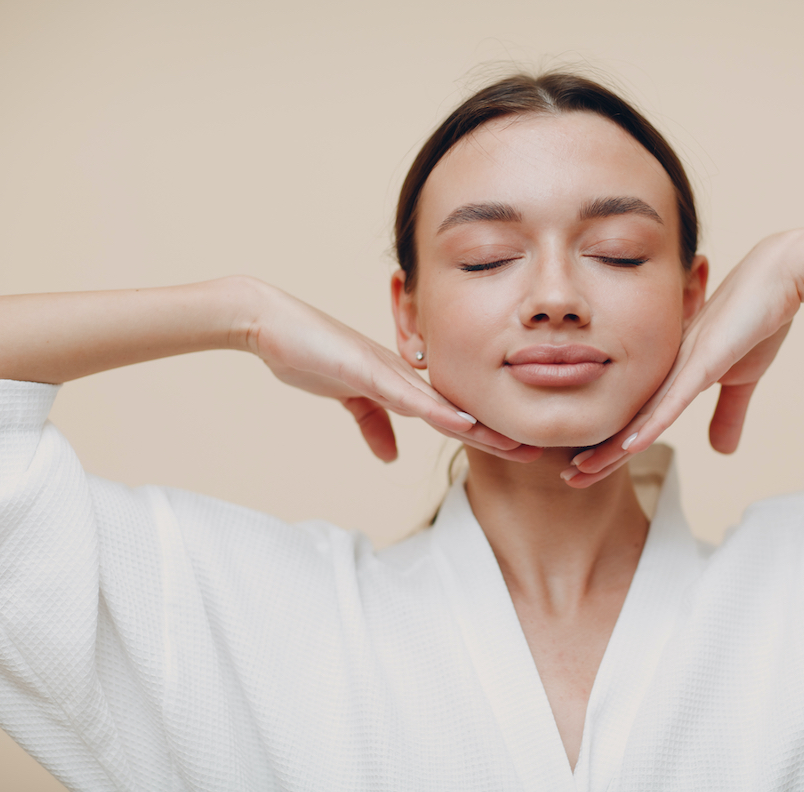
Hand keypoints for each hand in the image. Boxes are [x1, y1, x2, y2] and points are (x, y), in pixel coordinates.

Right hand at [243, 282, 541, 462]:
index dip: (483, 432)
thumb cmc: (309, 353)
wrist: (269, 323)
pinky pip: (407, 396)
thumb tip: (391, 456)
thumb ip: (372, 424)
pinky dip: (438, 412)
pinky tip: (464, 425)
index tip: (515, 449)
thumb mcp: (347, 398)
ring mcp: (388, 370)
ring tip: (515, 444)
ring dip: (479, 428)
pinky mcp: (366, 370)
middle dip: (495, 432)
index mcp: (401, 382)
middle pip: (458, 409)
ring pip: (443, 405)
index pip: (450, 412)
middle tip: (535, 451)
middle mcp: (404, 374)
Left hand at [563, 233, 802, 486]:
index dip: (613, 446)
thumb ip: (728, 414)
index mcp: (673, 374)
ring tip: (582, 470)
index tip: (587, 469)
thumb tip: (721, 451)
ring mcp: (682, 365)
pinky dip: (651, 425)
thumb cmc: (757, 321)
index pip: (638, 418)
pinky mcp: (703, 361)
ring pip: (641, 415)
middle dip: (599, 452)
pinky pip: (673, 400)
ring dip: (612, 447)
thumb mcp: (743, 379)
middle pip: (628, 420)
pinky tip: (628, 447)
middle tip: (569, 477)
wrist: (780, 277)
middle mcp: (667, 370)